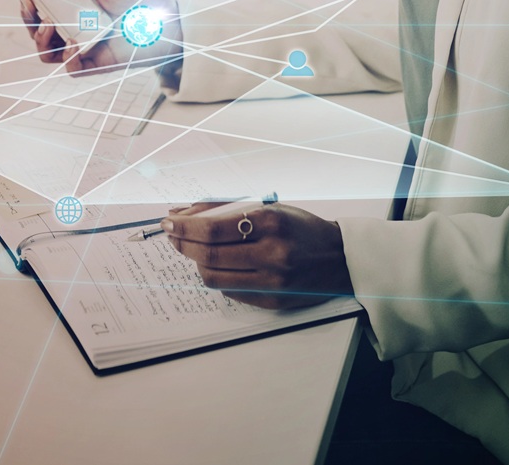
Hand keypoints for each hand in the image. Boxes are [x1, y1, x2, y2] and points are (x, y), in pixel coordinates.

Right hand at [17, 0, 181, 75]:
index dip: (29, 6)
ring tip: (48, 22)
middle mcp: (76, 32)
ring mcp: (84, 50)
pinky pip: (72, 68)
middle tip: (29, 2)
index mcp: (76, 12)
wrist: (172, 19)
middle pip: (38, 34)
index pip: (43, 12)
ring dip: (41, 38)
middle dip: (27, 20)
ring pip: (48, 54)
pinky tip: (73, 41)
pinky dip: (68, 56)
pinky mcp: (96, 65)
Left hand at [163, 202, 352, 309]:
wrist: (338, 258)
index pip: (214, 229)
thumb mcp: (269, 208)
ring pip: (214, 277)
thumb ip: (226, 210)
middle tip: (172, 235)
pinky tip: (215, 265)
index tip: (169, 222)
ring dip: (195, 262)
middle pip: (209, 254)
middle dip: (183, 244)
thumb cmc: (300, 228)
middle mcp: (272, 253)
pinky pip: (230, 291)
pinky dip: (216, 276)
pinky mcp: (272, 301)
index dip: (185, 227)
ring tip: (193, 250)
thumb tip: (183, 214)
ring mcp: (272, 281)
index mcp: (271, 222)